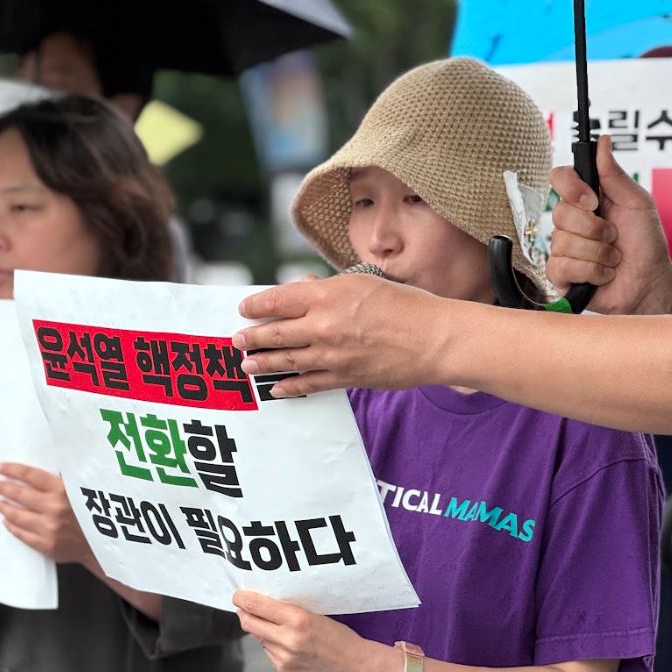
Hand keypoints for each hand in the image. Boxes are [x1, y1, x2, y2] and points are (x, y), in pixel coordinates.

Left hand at [0, 463, 92, 564]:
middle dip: (5, 488)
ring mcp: (49, 528)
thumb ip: (67, 479)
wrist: (108, 544)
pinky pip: (23, 535)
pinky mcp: (47, 545)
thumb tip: (45, 470)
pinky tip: (8, 522)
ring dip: (6, 508)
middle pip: (21, 495)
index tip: (1, 467)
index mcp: (64, 490)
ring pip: (18, 515)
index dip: (13, 470)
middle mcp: (54, 508)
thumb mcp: (87, 489)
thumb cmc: (99, 512)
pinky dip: (13, 527)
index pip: (31, 476)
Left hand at [233, 274, 443, 395]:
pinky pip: (308, 383)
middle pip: (274, 332)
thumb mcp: (364, 283)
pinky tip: (276, 388)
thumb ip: (329, 288)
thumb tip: (303, 287)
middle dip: (251, 337)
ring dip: (262, 363)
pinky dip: (289, 386)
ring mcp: (332, 354)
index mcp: (327, 295)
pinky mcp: (344, 377)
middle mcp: (323, 325)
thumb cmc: (406, 305)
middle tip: (236, 340)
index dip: (256, 305)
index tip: (244, 309)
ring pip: (285, 360)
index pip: (278, 299)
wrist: (435, 340)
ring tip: (246, 365)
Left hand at [233, 590, 396, 671]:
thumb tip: (263, 604)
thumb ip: (289, 610)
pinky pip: (268, 652)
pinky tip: (286, 641)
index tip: (238, 594)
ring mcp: (284, 658)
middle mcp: (288, 640)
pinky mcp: (285, 671)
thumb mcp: (317, 614)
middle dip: (243, 612)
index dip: (242, 598)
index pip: (257, 606)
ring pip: (258, 637)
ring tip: (275, 623)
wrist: (357, 668)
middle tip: (243, 604)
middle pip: (248, 622)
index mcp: (298, 620)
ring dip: (260, 628)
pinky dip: (271, 644)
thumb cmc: (342, 638)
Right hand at [548, 136, 671, 314]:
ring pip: (564, 242)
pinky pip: (564, 266)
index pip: (559, 178)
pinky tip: (604, 274)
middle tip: (614, 236)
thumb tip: (602, 140)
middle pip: (560, 213)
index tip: (593, 200)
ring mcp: (563, 248)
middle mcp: (570, 222)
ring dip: (599, 253)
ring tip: (613, 258)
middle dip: (595, 228)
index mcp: (586, 200)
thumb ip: (615, 174)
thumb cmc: (646, 242)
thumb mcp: (637, 202)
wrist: (650, 280)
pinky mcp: (560, 274)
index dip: (572, 188)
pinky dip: (593, 271)